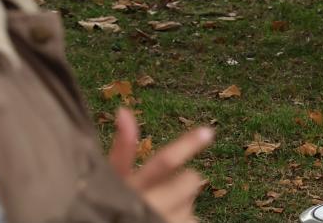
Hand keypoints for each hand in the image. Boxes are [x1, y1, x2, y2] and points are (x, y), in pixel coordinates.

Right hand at [108, 106, 213, 222]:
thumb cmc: (114, 205)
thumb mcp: (114, 181)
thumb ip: (123, 149)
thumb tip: (123, 110)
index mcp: (135, 187)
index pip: (164, 162)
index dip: (187, 145)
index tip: (208, 132)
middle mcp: (153, 206)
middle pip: (191, 179)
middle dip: (183, 179)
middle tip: (166, 188)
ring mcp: (170, 222)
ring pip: (193, 199)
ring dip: (181, 202)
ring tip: (160, 210)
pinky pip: (195, 218)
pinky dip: (183, 219)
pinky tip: (167, 221)